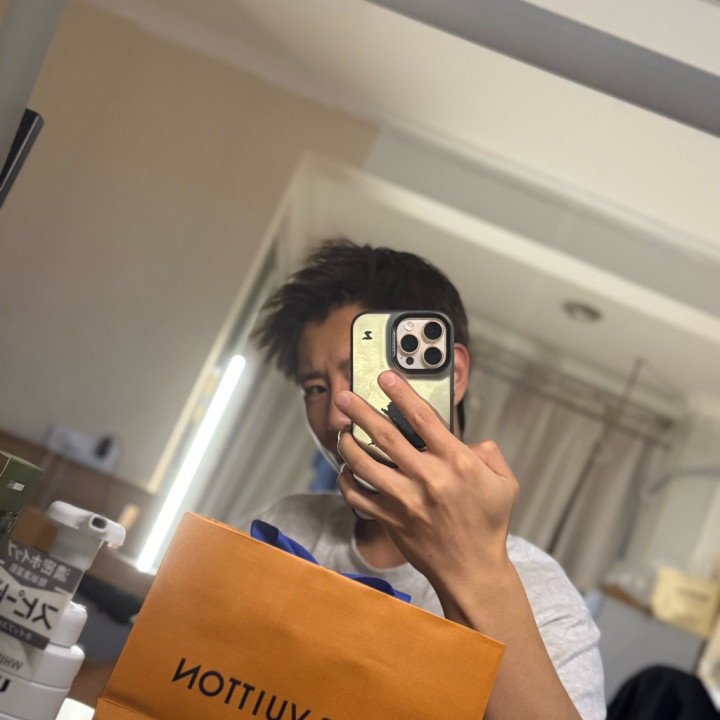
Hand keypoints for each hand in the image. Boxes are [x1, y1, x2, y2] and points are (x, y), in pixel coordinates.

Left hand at [336, 370, 518, 593]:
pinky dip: (346, 480)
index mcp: (457, 463)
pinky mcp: (390, 519)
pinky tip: (346, 469)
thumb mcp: (505, 483)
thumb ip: (489, 453)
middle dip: (360, 411)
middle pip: (385, 436)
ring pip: (364, 464)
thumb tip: (470, 440)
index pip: (424, 418)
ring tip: (342, 431)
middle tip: (344, 396)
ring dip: (347, 444)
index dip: (402, 393)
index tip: (386, 377)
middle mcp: (427, 478)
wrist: (471, 570)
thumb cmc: (488, 525)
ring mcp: (405, 500)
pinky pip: (357, 495)